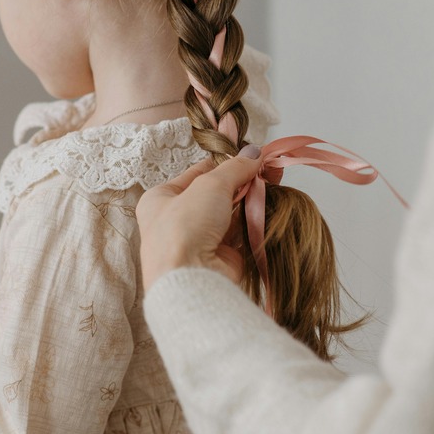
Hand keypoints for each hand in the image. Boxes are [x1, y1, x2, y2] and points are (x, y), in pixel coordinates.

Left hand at [136, 145, 262, 289]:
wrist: (191, 280)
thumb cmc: (185, 227)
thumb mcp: (209, 185)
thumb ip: (234, 167)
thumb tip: (253, 152)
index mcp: (160, 199)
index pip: (196, 173)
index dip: (223, 163)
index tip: (249, 155)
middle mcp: (177, 220)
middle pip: (216, 193)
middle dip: (241, 182)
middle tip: (267, 169)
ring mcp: (199, 241)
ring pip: (230, 213)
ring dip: (250, 200)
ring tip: (273, 183)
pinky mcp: (220, 257)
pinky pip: (240, 232)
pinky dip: (254, 220)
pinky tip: (269, 205)